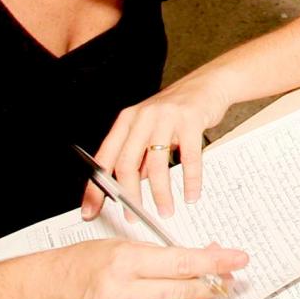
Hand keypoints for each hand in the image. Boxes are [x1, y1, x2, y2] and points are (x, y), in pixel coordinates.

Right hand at [28, 239, 246, 298]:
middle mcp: (118, 295)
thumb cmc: (84, 263)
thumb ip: (167, 254)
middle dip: (212, 288)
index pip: (182, 264)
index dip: (216, 263)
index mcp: (123, 262)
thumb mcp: (126, 245)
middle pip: (182, 295)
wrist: (45, 291)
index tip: (238, 260)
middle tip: (224, 281)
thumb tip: (211, 256)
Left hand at [83, 78, 228, 217]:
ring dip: (161, 193)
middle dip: (130, 195)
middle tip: (134, 215)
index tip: (91, 211)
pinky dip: (190, 180)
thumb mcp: (151, 128)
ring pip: (157, 164)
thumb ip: (139, 154)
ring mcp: (167, 118)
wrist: (208, 83)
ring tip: (165, 210)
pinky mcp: (191, 121)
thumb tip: (130, 187)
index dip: (95, 188)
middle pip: (128, 163)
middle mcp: (143, 117)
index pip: (104, 160)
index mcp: (127, 121)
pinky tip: (191, 194)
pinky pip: (189, 157)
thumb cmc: (177, 109)